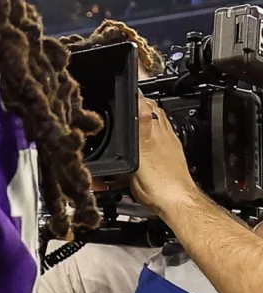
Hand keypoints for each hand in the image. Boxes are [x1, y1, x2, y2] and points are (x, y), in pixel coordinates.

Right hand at [130, 96, 194, 212]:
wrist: (173, 202)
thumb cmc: (160, 180)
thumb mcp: (142, 149)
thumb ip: (141, 125)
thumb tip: (140, 100)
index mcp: (158, 129)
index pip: (145, 102)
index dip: (131, 94)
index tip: (120, 90)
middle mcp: (163, 135)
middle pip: (148, 113)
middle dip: (134, 107)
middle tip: (119, 104)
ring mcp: (163, 148)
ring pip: (149, 128)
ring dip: (137, 124)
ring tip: (125, 122)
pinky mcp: (159, 162)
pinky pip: (147, 145)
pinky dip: (137, 143)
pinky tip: (132, 149)